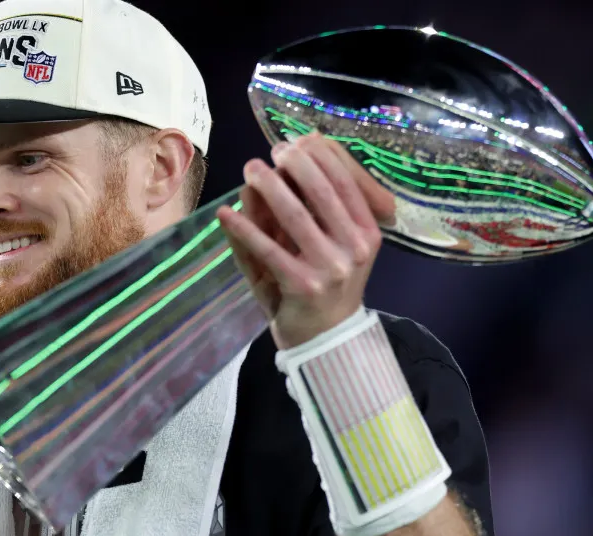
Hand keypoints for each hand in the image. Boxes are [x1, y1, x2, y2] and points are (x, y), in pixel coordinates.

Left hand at [217, 132, 395, 349]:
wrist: (326, 338)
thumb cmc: (324, 284)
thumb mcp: (325, 243)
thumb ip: (305, 208)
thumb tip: (274, 169)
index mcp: (367, 231)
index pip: (346, 181)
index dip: (319, 156)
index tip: (295, 141)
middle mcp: (356, 246)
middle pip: (322, 191)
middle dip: (294, 164)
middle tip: (270, 152)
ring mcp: (331, 267)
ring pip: (295, 215)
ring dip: (268, 187)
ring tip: (249, 170)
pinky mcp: (302, 285)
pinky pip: (268, 250)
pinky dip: (243, 229)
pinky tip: (225, 214)